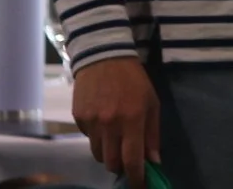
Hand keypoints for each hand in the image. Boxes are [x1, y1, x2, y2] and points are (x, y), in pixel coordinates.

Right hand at [71, 56, 159, 188]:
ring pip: (98, 154)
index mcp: (132, 120)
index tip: (140, 185)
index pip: (133, 160)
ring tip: (115, 139)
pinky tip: (102, 122)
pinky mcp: (78, 118)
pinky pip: (88, 139)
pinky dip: (96, 137)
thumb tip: (154, 161)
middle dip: (120, 167)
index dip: (136, 178)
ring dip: (108, 153)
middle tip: (126, 160)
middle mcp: (110, 124)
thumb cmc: (133, 80)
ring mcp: (91, 122)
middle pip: (111, 163)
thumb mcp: (151, 103)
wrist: (104, 56)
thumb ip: (152, 134)